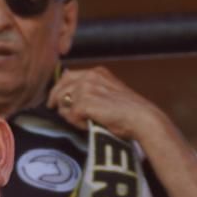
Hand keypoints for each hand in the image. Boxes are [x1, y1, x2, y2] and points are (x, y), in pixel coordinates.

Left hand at [48, 66, 166, 142]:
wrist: (141, 118)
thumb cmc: (128, 112)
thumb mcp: (108, 93)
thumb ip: (90, 90)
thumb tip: (67, 96)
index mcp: (96, 72)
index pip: (67, 76)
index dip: (59, 90)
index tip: (55, 101)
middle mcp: (90, 76)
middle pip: (60, 88)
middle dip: (58, 102)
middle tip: (57, 111)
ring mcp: (86, 88)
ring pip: (63, 103)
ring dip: (71, 115)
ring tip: (85, 122)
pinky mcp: (84, 102)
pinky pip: (70, 116)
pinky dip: (78, 124)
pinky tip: (89, 125)